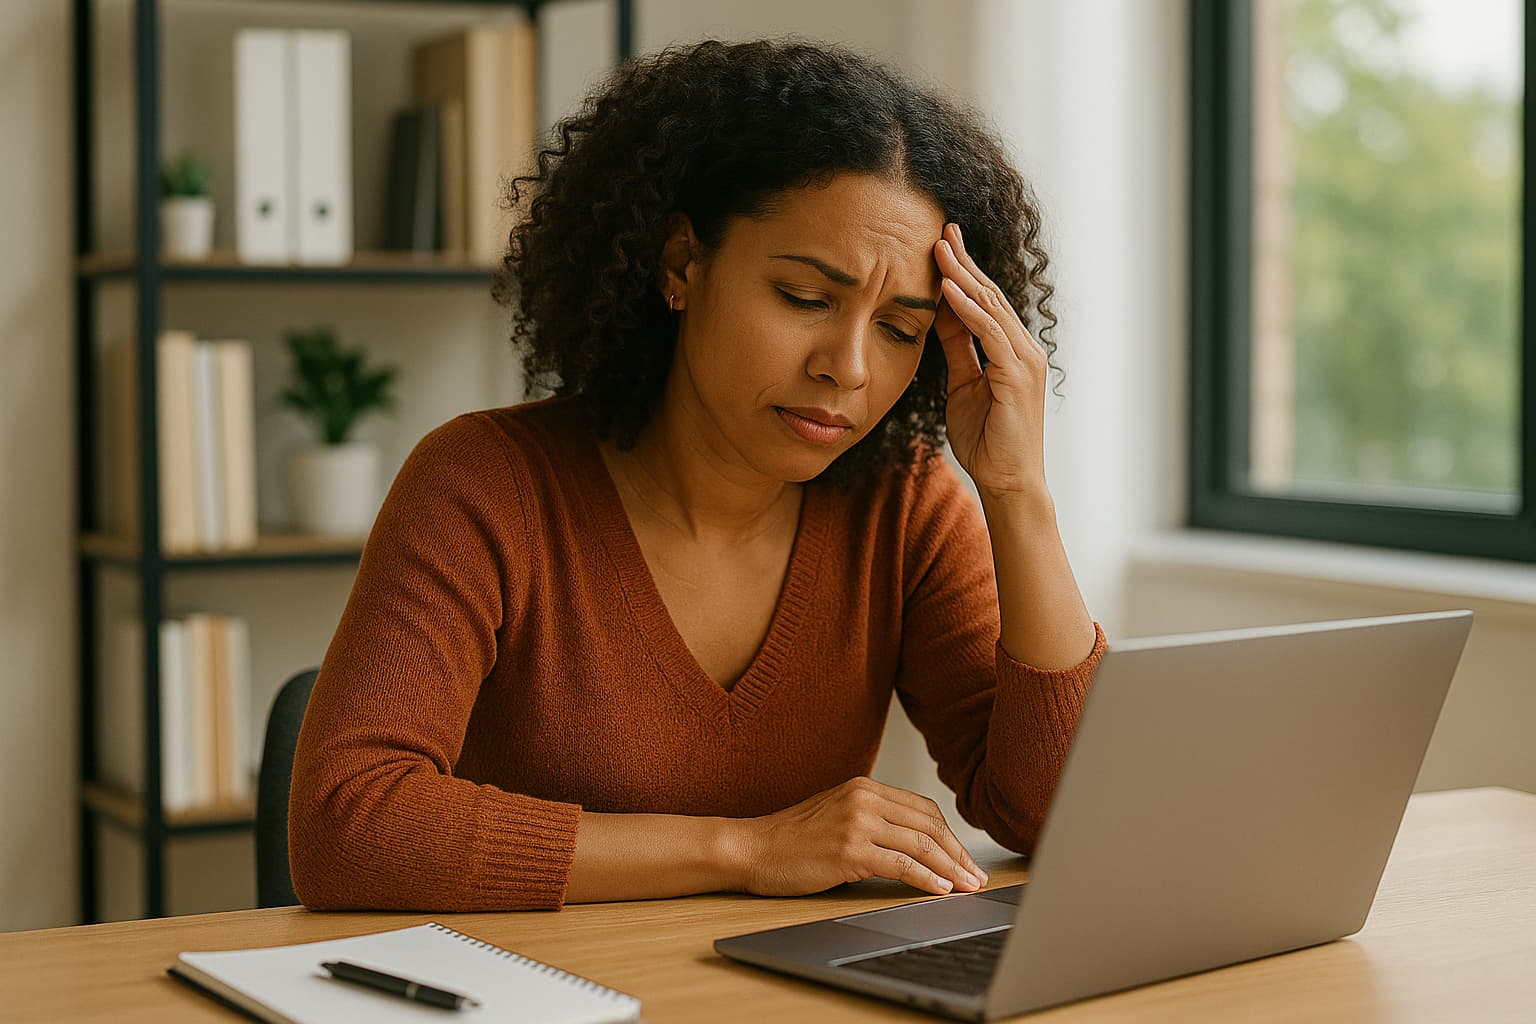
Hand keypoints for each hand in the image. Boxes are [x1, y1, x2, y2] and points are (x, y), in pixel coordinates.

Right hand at [733, 776, 988, 896]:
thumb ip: (872, 819)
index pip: (923, 809)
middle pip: (929, 825)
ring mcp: (857, 822)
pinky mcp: (849, 849)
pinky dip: (926, 878)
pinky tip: (941, 889)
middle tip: (977, 877)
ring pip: (921, 844)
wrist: (752, 848)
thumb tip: (914, 844)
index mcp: (864, 787)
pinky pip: (901, 864)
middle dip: (958, 854)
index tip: (965, 858)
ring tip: (967, 887)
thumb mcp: (837, 815)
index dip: (950, 836)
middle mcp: (864, 798)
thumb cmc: (791, 839)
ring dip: (951, 869)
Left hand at [931, 222, 1050, 501]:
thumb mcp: (964, 385)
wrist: (1007, 482)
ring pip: (991, 308)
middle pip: (990, 296)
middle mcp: (1024, 349)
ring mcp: (1024, 361)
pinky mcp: (1018, 376)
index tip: (942, 243)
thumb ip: (958, 350)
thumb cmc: (987, 440)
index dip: (965, 272)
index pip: (986, 302)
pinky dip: (969, 310)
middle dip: (965, 262)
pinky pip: (990, 334)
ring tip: (939, 249)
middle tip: (943, 229)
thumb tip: (941, 316)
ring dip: (963, 277)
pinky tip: (948, 290)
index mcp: (1012, 351)